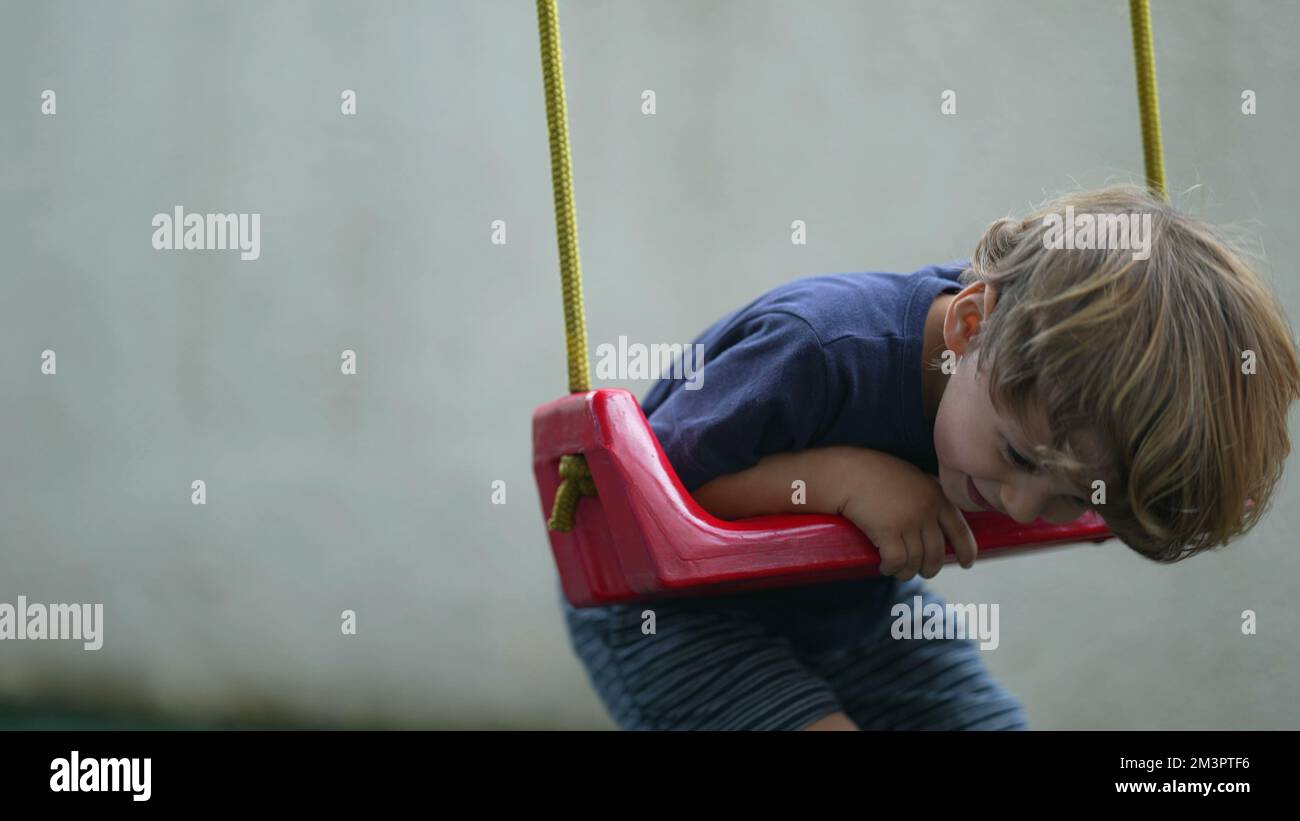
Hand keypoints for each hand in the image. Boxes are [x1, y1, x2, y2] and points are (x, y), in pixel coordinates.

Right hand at [836, 451, 977, 579]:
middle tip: (923, 571)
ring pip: (916, 561)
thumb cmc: (874, 473)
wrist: (848, 472)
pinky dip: (892, 568)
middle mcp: (926, 509)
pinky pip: (897, 561)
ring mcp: (908, 521)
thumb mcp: (911, 477)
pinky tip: (885, 567)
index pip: (960, 529)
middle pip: (936, 552)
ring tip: (899, 571)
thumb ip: (928, 496)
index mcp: (935, 495)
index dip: (967, 550)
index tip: (966, 563)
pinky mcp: (888, 531)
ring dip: (907, 571)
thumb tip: (937, 523)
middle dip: (930, 567)